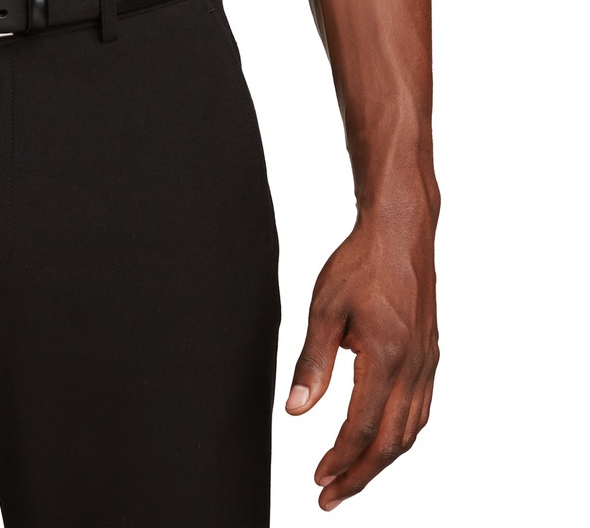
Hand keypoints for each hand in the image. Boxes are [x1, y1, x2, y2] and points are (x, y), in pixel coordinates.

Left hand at [285, 207, 438, 509]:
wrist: (401, 231)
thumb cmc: (361, 263)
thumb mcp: (325, 308)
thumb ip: (312, 363)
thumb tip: (297, 411)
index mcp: (387, 358)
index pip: (362, 428)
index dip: (340, 460)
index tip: (319, 479)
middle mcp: (414, 367)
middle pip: (390, 442)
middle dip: (360, 475)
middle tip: (331, 496)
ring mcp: (427, 363)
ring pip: (410, 431)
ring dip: (381, 460)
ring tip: (353, 475)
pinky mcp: (430, 355)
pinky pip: (420, 410)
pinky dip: (401, 435)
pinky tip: (383, 439)